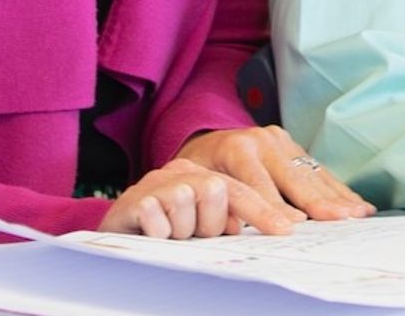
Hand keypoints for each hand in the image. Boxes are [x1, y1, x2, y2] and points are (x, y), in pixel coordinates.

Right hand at [100, 157, 298, 239]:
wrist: (118, 231)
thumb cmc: (169, 229)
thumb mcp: (204, 223)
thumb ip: (232, 218)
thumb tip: (274, 225)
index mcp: (203, 174)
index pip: (242, 190)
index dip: (264, 210)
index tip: (286, 230)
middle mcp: (183, 170)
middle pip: (216, 191)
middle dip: (209, 222)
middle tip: (193, 233)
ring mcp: (158, 181)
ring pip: (187, 205)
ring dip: (181, 231)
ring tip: (170, 234)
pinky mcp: (135, 197)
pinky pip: (159, 220)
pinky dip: (159, 233)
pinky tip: (153, 233)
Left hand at [174, 125, 374, 222]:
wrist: (204, 142)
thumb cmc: (201, 170)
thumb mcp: (198, 183)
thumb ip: (217, 202)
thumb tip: (238, 228)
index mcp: (237, 149)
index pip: (258, 185)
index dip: (274, 209)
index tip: (291, 229)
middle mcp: (263, 140)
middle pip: (293, 177)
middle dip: (317, 202)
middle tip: (339, 220)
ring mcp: (281, 141)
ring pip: (312, 173)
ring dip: (337, 197)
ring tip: (359, 214)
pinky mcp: (293, 146)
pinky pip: (318, 171)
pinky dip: (338, 189)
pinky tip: (356, 203)